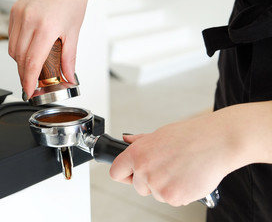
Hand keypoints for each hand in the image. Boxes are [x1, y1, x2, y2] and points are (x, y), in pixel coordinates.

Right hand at [8, 0, 91, 98]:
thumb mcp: (73, 32)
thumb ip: (69, 58)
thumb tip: (68, 76)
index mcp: (45, 27)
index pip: (32, 62)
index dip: (29, 81)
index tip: (29, 91)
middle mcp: (28, 20)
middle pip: (19, 58)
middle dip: (24, 75)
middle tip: (33, 83)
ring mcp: (19, 15)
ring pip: (12, 49)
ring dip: (20, 62)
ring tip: (32, 67)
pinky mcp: (14, 11)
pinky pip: (11, 36)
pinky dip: (18, 47)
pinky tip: (28, 49)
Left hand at [109, 105, 259, 205]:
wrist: (218, 142)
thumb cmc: (191, 136)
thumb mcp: (160, 134)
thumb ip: (140, 142)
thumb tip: (126, 141)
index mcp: (138, 153)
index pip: (116, 172)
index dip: (124, 174)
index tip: (130, 174)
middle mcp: (145, 170)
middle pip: (138, 186)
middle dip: (149, 180)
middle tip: (167, 167)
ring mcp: (159, 185)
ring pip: (156, 194)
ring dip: (166, 186)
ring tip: (181, 169)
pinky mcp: (174, 197)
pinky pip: (172, 199)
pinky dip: (180, 192)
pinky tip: (188, 177)